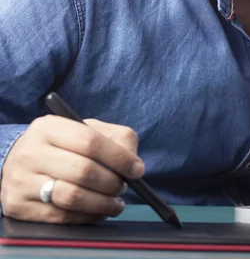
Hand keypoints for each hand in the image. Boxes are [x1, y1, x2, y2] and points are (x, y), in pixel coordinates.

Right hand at [0, 115, 144, 223]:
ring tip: (115, 202)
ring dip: (103, 203)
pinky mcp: (18, 206)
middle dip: (112, 183)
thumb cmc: (65, 146)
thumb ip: (117, 139)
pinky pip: (62, 217)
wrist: (20, 162)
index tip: (137, 170)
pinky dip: (88, 217)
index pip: (90, 142)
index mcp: (49, 127)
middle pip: (83, 171)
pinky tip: (98, 211)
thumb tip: (135, 165)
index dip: (119, 158)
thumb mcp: (88, 130)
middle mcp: (30, 152)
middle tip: (123, 188)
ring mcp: (21, 180)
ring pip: (72, 197)